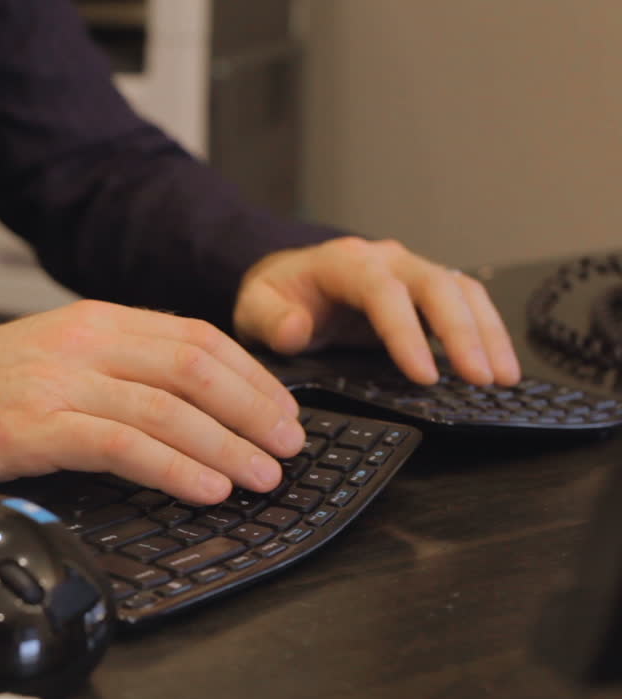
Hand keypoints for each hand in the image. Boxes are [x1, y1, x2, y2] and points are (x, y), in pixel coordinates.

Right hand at [0, 301, 305, 504]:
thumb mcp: (50, 357)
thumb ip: (114, 367)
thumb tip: (189, 402)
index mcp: (93, 321)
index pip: (195, 338)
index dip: (251, 377)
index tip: (283, 412)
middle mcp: (81, 342)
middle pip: (193, 367)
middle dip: (254, 410)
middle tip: (289, 447)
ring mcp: (56, 382)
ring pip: (167, 407)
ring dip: (227, 445)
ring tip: (262, 477)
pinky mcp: (32, 426)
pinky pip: (121, 445)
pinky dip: (174, 467)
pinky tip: (205, 486)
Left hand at [233, 236, 520, 385]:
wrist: (288, 283)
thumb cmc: (275, 297)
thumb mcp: (254, 308)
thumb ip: (269, 320)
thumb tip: (295, 331)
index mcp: (344, 262)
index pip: (383, 291)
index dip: (406, 332)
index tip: (424, 375)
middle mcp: (386, 260)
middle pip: (436, 286)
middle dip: (463, 333)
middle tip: (482, 379)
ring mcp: (411, 272)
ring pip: (463, 291)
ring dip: (488, 333)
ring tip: (502, 378)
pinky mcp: (426, 293)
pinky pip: (467, 304)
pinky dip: (487, 332)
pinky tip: (498, 366)